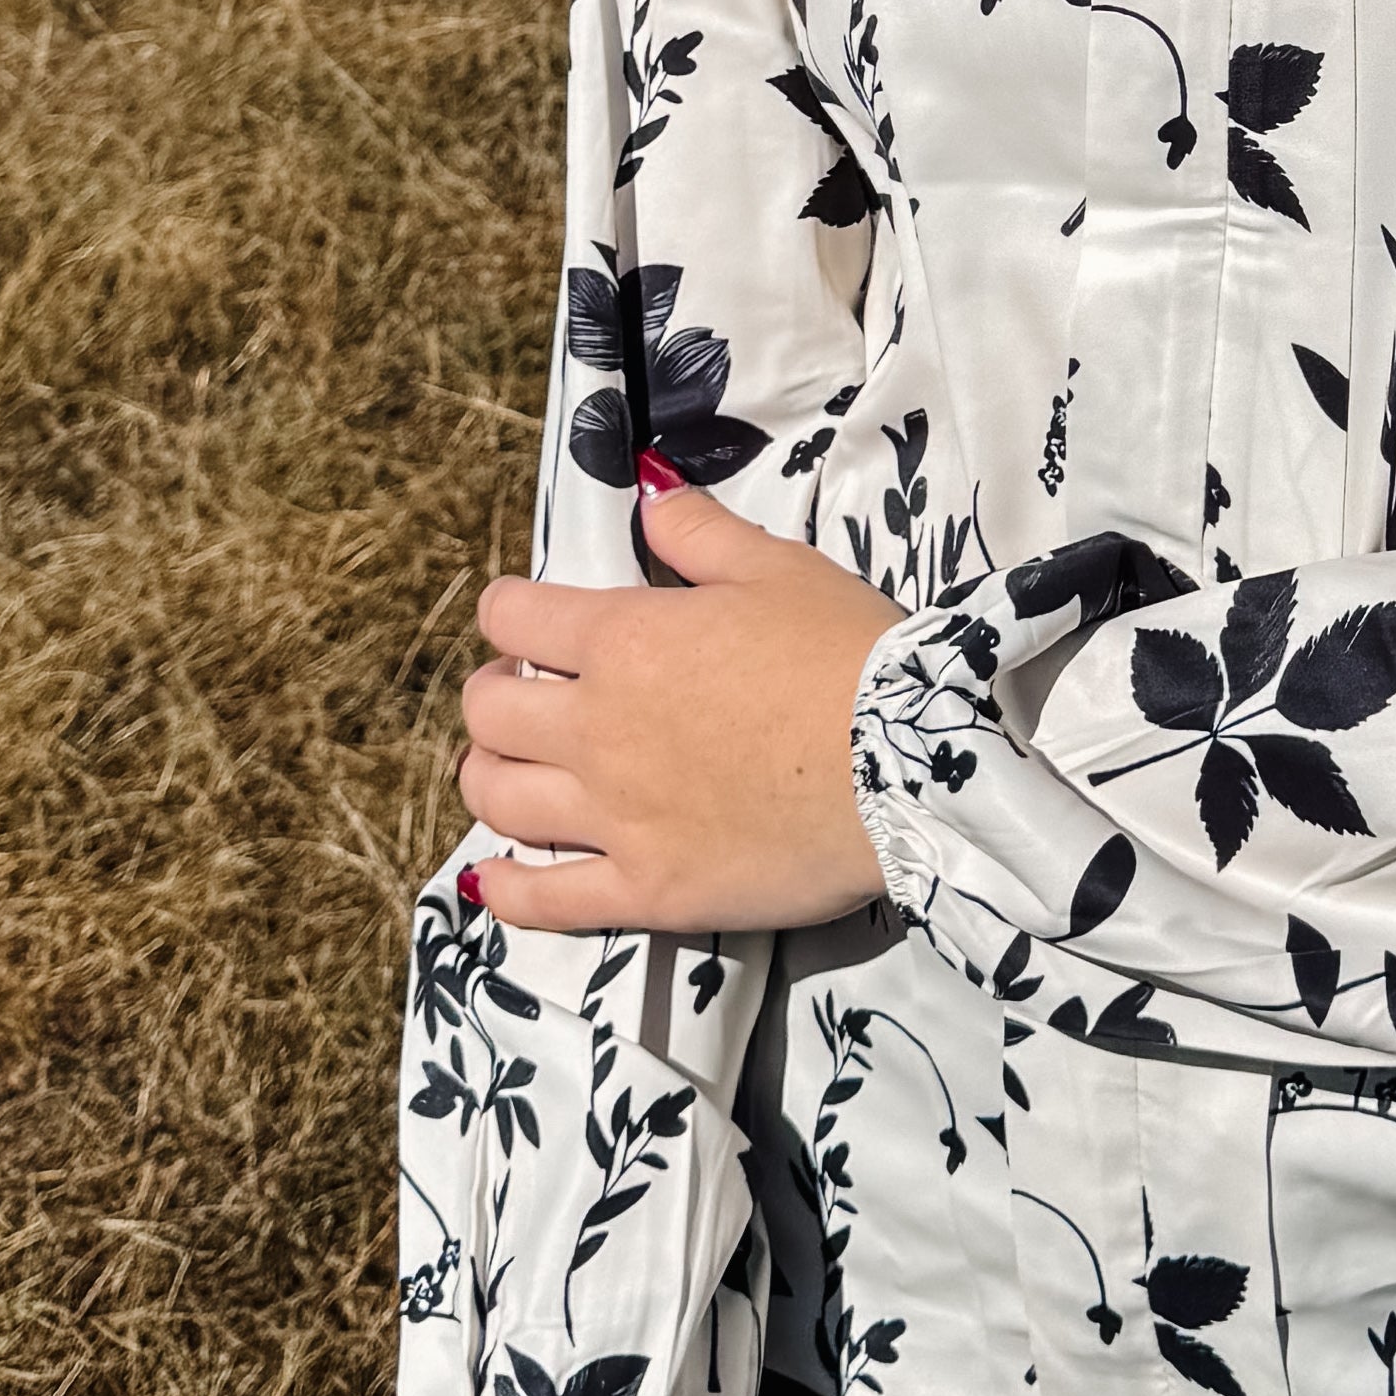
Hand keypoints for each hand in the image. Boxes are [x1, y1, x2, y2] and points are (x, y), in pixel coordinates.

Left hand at [459, 481, 900, 936]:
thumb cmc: (849, 655)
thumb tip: (651, 495)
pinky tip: (499, 877)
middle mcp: (600, 727)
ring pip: (498, 799)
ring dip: (488, 777)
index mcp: (625, 640)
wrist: (908, 766)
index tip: (522, 620)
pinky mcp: (646, 889)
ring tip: (509, 770)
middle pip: (488, 712)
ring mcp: (616, 816)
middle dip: (492, 695)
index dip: (508, 613)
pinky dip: (508, 889)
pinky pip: (542, 900)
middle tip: (520, 694)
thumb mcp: (780, 568)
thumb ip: (700, 532)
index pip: (513, 617)